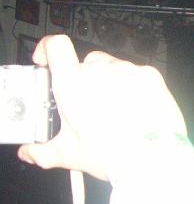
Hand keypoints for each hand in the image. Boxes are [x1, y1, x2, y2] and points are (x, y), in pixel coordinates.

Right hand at [18, 35, 188, 180]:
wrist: (154, 157)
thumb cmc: (112, 154)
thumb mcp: (69, 155)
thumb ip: (42, 151)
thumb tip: (29, 152)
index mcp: (73, 83)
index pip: (55, 46)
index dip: (47, 48)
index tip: (48, 59)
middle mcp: (100, 70)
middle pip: (86, 63)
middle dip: (84, 80)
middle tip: (88, 105)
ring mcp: (127, 70)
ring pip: (112, 67)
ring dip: (109, 81)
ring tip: (114, 110)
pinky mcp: (150, 75)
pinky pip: (136, 74)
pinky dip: (133, 86)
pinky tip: (135, 107)